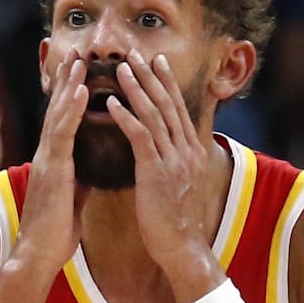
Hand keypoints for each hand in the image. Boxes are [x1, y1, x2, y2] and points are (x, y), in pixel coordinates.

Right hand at [15, 51, 89, 276]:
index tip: (79, 73)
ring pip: (58, 114)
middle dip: (67, 81)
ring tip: (80, 59)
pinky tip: (81, 89)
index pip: (62, 123)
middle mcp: (47, 156)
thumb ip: (78, 184)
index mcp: (54, 163)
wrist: (38, 257)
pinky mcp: (52, 169)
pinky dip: (72, 109)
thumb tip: (88, 174)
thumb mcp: (72, 202)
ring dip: (70, 84)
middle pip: (57, 110)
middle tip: (77, 52)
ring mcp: (47, 160)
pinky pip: (63, 133)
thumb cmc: (54, 236)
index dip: (69, 97)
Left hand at [107, 51, 222, 301]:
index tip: (155, 63)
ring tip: (120, 68)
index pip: (178, 110)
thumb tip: (168, 153)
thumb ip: (174, 164)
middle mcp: (186, 151)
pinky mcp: (157, 173)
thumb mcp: (180, 186)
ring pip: (154, 115)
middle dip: (151, 77)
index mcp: (192, 152)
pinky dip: (126, 118)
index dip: (166, 85)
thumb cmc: (176, 224)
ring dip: (136, 89)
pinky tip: (111, 103)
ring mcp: (174, 160)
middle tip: (136, 53)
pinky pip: (141, 138)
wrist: (183, 249)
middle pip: (168, 105)